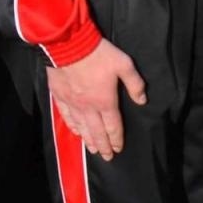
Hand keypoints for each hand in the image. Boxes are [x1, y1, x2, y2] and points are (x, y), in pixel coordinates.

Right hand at [46, 38, 146, 160]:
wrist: (69, 45)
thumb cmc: (99, 54)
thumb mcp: (124, 64)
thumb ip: (134, 84)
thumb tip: (142, 100)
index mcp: (105, 101)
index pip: (113, 125)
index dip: (117, 138)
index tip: (118, 148)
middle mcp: (88, 107)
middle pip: (97, 131)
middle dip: (104, 146)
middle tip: (107, 157)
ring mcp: (73, 103)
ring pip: (82, 128)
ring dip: (89, 140)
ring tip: (93, 150)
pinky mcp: (60, 97)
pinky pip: (66, 117)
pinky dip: (72, 127)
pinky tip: (76, 132)